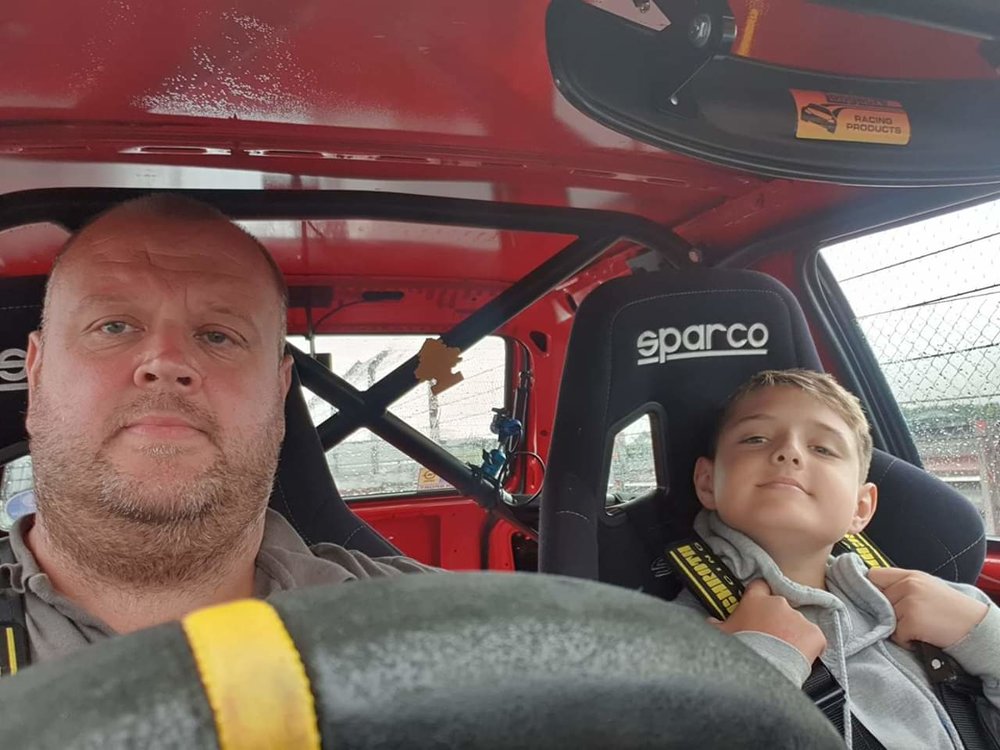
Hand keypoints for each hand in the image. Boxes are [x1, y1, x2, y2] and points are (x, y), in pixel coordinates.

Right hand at [710, 579, 826, 662]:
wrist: (763, 670)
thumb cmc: (741, 649)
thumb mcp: (721, 635)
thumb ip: (717, 624)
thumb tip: (709, 622)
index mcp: (755, 600)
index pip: (759, 587)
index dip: (759, 596)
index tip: (758, 607)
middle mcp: (778, 604)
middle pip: (780, 608)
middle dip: (777, 621)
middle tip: (769, 638)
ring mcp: (798, 618)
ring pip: (797, 624)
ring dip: (792, 635)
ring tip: (783, 653)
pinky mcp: (815, 634)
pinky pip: (815, 639)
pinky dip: (810, 647)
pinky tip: (800, 658)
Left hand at [868, 567, 988, 649]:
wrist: (975, 626)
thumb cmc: (951, 609)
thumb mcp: (927, 587)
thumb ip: (902, 585)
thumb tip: (875, 591)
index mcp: (910, 575)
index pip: (874, 575)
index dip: (870, 588)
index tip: (873, 598)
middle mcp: (908, 586)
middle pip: (877, 600)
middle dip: (887, 612)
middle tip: (909, 618)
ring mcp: (909, 603)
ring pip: (885, 619)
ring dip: (898, 628)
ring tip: (919, 626)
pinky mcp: (912, 622)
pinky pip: (896, 635)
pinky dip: (906, 641)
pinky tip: (922, 636)